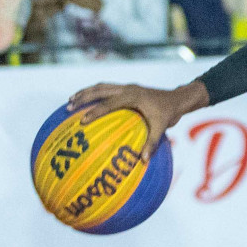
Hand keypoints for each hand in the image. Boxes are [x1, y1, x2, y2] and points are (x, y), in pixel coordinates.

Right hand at [69, 81, 210, 161]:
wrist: (178, 99)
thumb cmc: (169, 113)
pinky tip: (85, 103)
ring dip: (85, 92)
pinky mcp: (127, 89)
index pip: (110, 103)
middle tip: (68, 107)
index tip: (82, 121)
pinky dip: (94, 94)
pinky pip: (107, 89)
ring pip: (101, 86)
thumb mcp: (162, 128)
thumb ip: (152, 143)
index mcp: (134, 96)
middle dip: (83, 97)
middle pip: (100, 89)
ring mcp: (127, 87)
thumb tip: (142, 161)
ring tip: (70, 101)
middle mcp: (128, 88)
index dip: (96, 111)